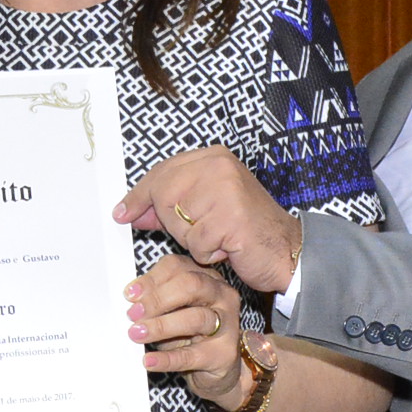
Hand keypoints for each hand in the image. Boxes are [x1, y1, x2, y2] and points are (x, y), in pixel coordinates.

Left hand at [117, 146, 301, 293]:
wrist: (287, 250)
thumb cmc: (247, 230)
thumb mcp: (206, 208)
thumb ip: (172, 204)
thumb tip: (133, 211)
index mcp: (214, 158)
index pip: (162, 171)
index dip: (140, 195)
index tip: (123, 212)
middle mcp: (219, 167)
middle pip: (163, 194)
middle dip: (173, 222)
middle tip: (197, 233)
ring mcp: (226, 190)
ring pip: (177, 221)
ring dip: (193, 240)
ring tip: (219, 237)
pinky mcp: (230, 217)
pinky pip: (195, 243)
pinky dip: (207, 253)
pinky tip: (226, 247)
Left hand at [130, 253, 251, 408]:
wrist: (216, 368)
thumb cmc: (190, 334)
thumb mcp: (173, 311)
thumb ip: (156, 302)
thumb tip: (131, 303)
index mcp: (206, 278)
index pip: (178, 267)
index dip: (151, 279)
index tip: (130, 294)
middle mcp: (221, 296)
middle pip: (191, 285)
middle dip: (157, 299)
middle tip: (133, 314)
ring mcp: (227, 325)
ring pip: (195, 319)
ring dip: (161, 326)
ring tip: (137, 334)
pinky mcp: (223, 354)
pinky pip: (191, 355)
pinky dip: (167, 359)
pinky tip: (150, 361)